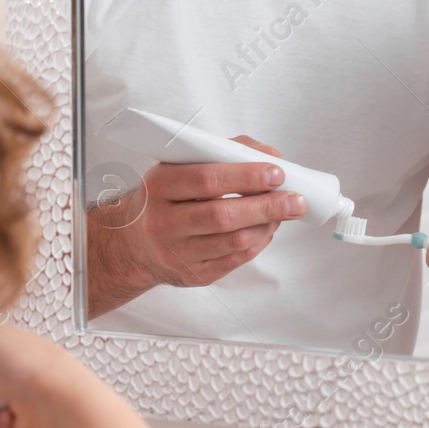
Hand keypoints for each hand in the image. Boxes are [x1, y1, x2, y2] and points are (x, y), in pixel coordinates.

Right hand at [86, 136, 305, 315]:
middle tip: (296, 199)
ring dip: (267, 226)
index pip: (207, 179)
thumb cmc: (165, 197)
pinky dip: (257, 243)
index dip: (246, 176)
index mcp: (160, 186)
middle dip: (266, 206)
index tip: (276, 172)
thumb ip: (224, 152)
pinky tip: (267, 229)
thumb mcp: (180, 165)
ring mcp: (176, 253)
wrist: (132, 241)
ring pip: (232, 242)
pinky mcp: (192, 275)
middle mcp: (164, 222)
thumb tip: (269, 154)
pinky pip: (233, 261)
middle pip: (222, 215)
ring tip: (286, 212)